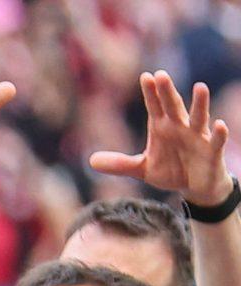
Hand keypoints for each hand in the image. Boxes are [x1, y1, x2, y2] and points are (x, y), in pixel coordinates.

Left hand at [90, 73, 233, 202]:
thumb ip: (120, 164)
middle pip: (173, 107)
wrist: (195, 186)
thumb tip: (91, 161)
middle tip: (161, 75)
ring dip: (200, 103)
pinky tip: (220, 124)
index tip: (145, 76)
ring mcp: (198, 137)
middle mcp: (180, 127)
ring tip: (200, 87)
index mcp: (162, 128)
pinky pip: (216, 141)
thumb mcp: (143, 169)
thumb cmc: (171, 170)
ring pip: (199, 117)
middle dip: (167, 92)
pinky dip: (219, 133)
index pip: (155, 107)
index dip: (150, 93)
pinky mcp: (212, 151)